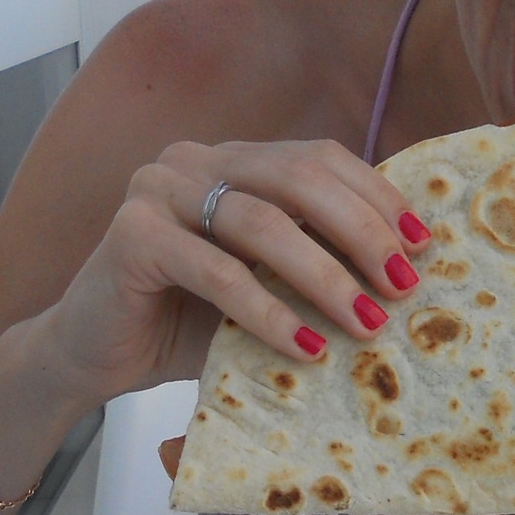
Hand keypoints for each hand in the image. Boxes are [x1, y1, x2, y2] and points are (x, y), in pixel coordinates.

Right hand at [34, 139, 428, 404]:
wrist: (90, 356)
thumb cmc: (184, 322)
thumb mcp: (262, 283)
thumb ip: (313, 260)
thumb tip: (409, 268)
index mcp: (231, 160)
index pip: (318, 158)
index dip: (375, 197)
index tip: (424, 246)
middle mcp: (193, 160)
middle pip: (298, 178)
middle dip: (362, 233)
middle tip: (403, 286)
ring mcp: (157, 190)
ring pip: (262, 223)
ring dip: (324, 277)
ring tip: (367, 324)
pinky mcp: (131, 235)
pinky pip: (217, 272)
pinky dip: (269, 313)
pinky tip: (305, 349)